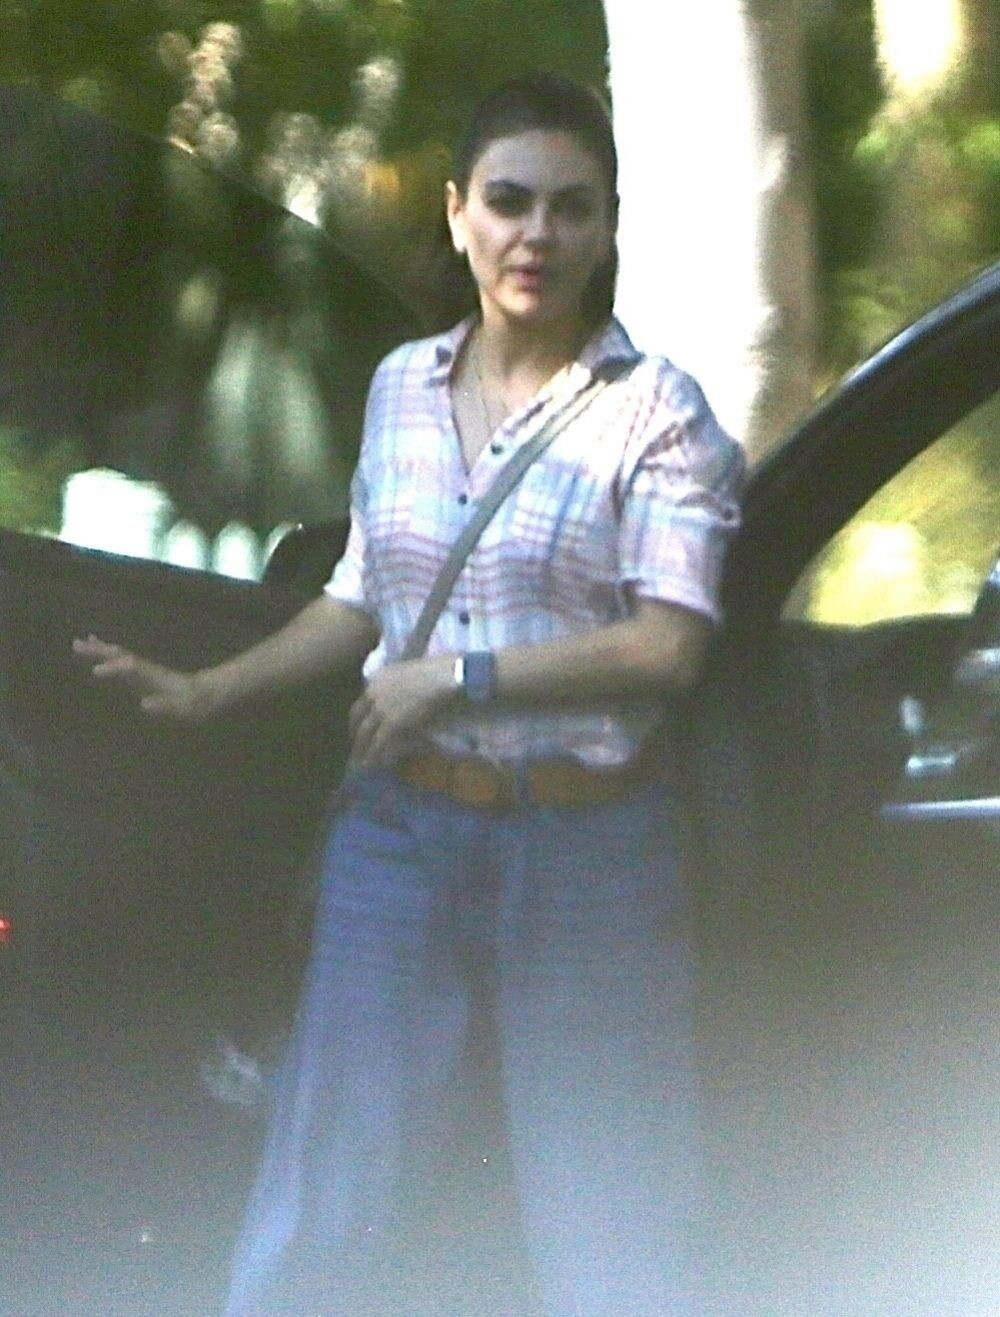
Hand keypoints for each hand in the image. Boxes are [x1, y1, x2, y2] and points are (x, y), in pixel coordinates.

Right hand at [71, 634, 209, 719]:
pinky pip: (121, 660)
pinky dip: (108, 655)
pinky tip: (101, 655)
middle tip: (76, 644)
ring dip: (100, 649)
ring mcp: (144, 669)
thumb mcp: (181, 707)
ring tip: (81, 642)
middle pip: (120, 655)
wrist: (205, 694)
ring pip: (119, 655)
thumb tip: (144, 704)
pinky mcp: (143, 673)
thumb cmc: (192, 703)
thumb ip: (164, 706)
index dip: (115, 669)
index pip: (131, 668)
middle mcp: (146, 668)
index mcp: (153, 676)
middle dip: (99, 651)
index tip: (96, 671)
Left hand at [347, 656, 456, 769]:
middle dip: (356, 736)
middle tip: (357, 750)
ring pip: (364, 734)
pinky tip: (372, 766)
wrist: (450, 675)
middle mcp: (374, 692)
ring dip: (362, 750)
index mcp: (379, 677)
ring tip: (362, 765)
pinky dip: (373, 756)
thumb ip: (401, 687)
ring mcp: (381, 708)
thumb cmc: (441, 671)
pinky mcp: (391, 723)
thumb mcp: (413, 674)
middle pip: (357, 719)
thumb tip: (401, 704)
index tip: (359, 729)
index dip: (358, 719)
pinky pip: (378, 744)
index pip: (361, 702)